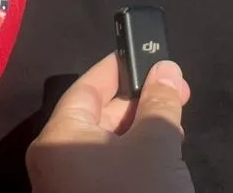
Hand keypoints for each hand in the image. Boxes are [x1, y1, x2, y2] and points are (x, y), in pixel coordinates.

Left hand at [26, 53, 193, 192]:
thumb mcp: (156, 144)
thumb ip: (160, 102)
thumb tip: (165, 68)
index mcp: (59, 138)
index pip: (86, 87)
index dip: (118, 68)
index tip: (147, 53)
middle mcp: (56, 161)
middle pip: (96, 116)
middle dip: (138, 101)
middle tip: (176, 89)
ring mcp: (70, 187)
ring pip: (106, 146)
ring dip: (141, 131)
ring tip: (176, 123)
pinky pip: (109, 171)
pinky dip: (135, 158)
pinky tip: (164, 157)